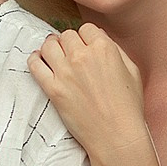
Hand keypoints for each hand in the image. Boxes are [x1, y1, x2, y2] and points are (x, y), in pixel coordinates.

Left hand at [28, 24, 149, 165]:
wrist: (116, 136)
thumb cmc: (128, 107)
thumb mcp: (132, 71)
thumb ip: (115, 50)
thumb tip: (100, 39)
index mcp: (104, 48)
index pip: (86, 29)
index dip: (86, 37)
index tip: (85, 46)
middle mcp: (82, 56)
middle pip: (66, 35)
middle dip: (69, 42)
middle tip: (70, 53)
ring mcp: (65, 72)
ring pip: (48, 45)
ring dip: (51, 47)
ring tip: (54, 55)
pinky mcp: (52, 89)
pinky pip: (35, 64)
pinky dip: (35, 60)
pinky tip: (39, 62)